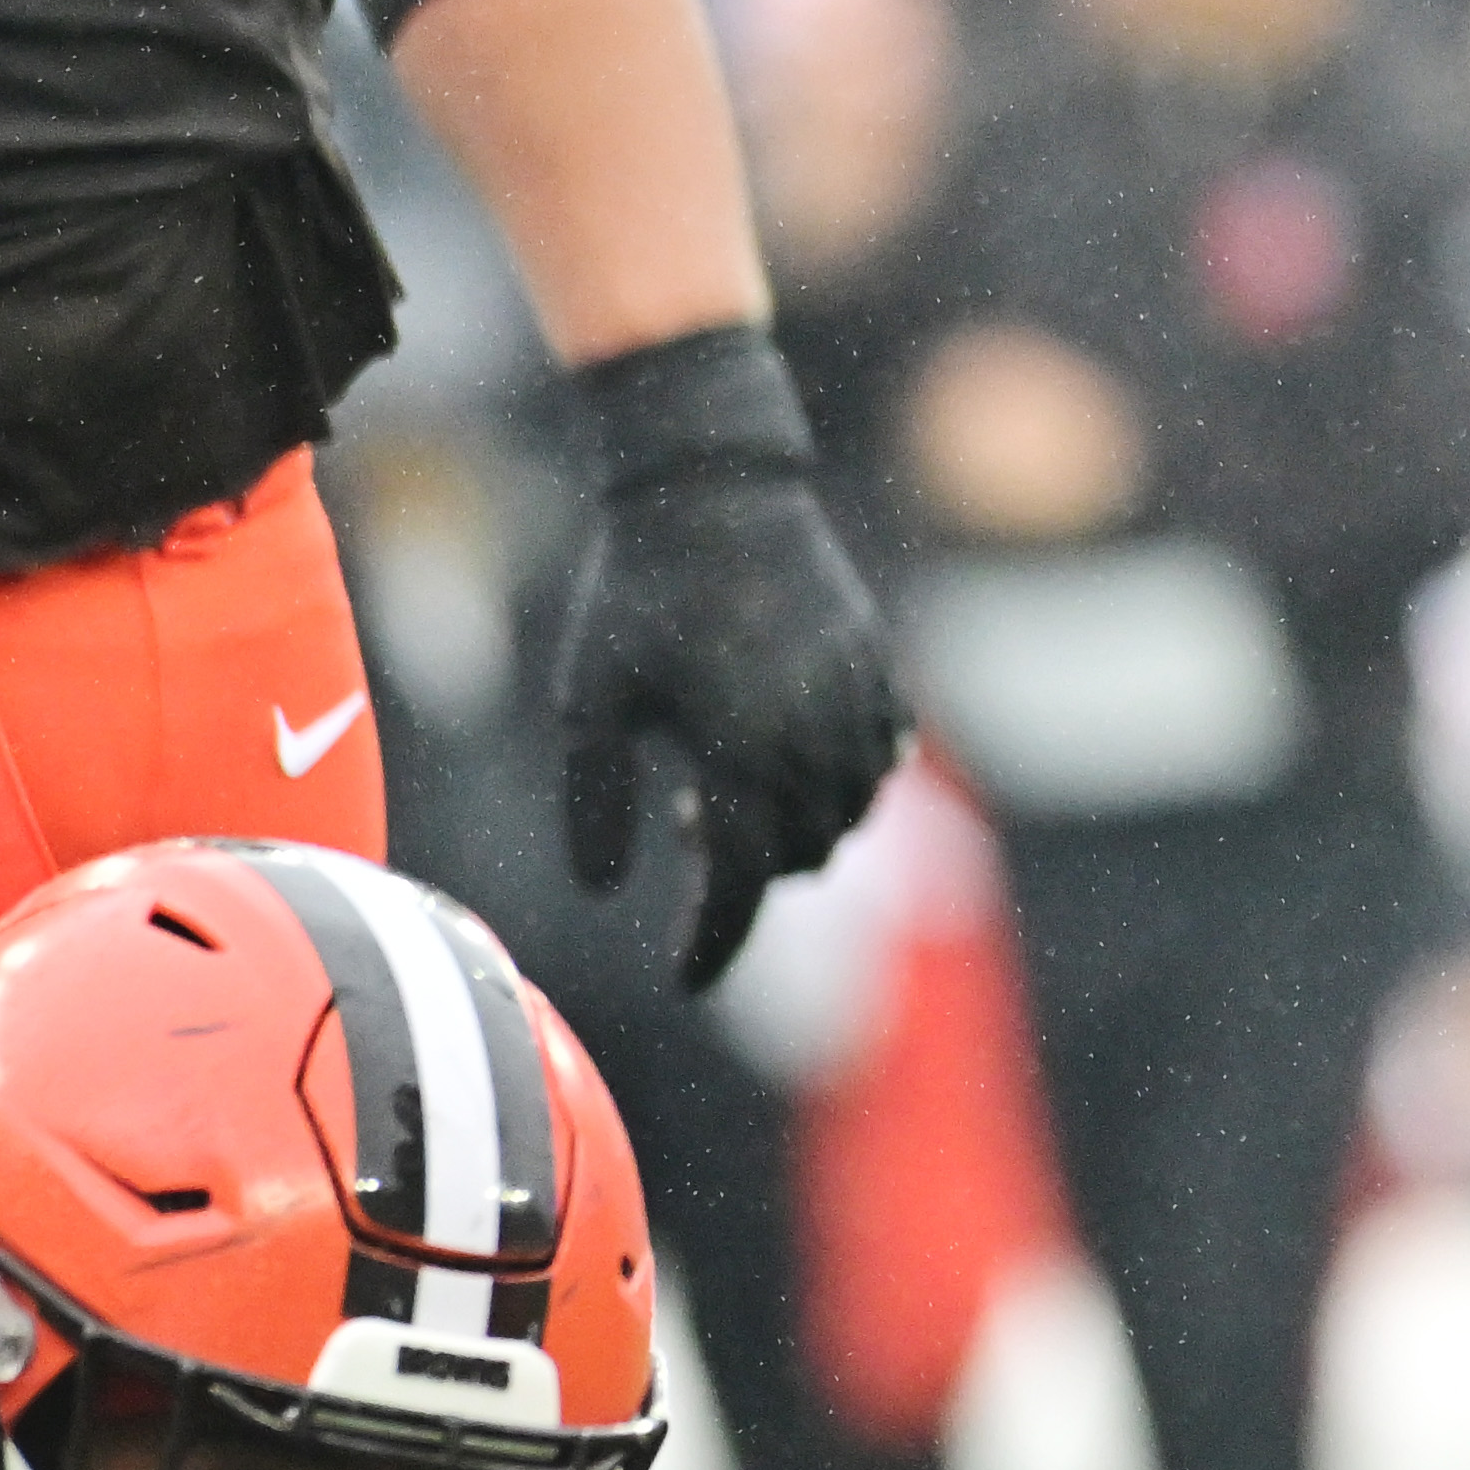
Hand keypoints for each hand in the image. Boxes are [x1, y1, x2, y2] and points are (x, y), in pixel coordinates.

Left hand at [557, 329, 911, 991]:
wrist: (717, 490)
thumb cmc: (638, 595)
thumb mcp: (589, 703)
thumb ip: (595, 803)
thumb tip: (602, 892)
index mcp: (740, 754)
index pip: (738, 885)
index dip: (710, 944)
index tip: (683, 978)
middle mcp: (812, 739)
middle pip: (797, 859)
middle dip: (743, 876)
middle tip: (678, 829)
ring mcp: (856, 702)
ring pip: (846, 817)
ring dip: (796, 832)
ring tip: (726, 787)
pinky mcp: (878, 667)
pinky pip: (880, 760)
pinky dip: (845, 784)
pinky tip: (793, 758)